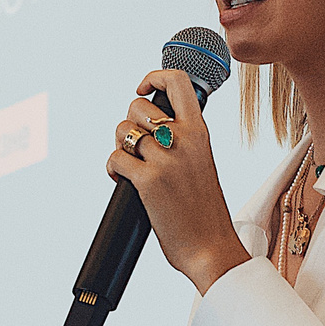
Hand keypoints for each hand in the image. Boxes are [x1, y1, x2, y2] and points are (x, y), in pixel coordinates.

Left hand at [107, 68, 249, 293]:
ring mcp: (166, 160)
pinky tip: (121, 180)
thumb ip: (184, 142)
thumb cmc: (205, 211)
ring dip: (118, 147)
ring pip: (122, 131)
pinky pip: (115, 159)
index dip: (154, 77)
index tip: (144, 89)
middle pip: (137, 106)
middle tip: (135, 146)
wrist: (212, 248)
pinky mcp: (148, 181)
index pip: (178, 82)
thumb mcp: (202, 163)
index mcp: (200, 133)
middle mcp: (184, 140)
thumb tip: (153, 128)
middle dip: (128, 124)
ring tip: (129, 165)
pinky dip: (112, 169)